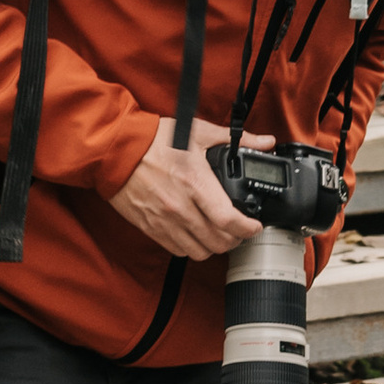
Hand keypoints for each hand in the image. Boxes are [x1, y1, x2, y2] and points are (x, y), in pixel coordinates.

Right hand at [110, 119, 267, 260]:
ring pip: (199, 251)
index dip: (247, 229)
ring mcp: (165, 221)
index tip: (255, 226)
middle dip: (235, 239)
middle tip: (240, 229)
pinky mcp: (151, 228)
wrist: (117, 150)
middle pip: (218, 242)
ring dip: (214, 246)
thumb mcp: (199, 132)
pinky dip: (192, 247)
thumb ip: (237, 140)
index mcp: (195, 183)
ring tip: (219, 234)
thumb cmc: (156, 140)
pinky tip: (196, 234)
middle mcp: (180, 207)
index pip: (228, 220)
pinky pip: (178, 250)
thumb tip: (265, 142)